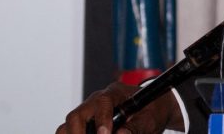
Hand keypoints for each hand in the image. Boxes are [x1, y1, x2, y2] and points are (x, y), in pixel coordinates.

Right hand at [56, 81, 182, 133]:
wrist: (155, 109)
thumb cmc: (154, 111)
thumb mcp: (151, 119)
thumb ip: (137, 127)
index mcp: (115, 93)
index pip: (102, 102)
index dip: (101, 120)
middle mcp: (97, 101)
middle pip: (76, 115)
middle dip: (78, 133)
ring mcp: (89, 112)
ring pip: (68, 125)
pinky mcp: (86, 124)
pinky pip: (71, 131)